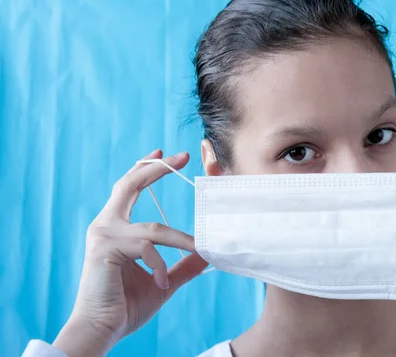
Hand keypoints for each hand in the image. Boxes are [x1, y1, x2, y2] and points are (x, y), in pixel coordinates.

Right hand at [53, 149, 207, 356]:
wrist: (101, 329)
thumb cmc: (125, 305)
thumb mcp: (163, 279)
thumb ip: (183, 265)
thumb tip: (207, 254)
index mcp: (115, 227)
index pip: (130, 188)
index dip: (146, 170)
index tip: (162, 154)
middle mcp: (105, 225)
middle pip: (131, 185)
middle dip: (157, 169)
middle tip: (183, 155)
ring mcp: (103, 235)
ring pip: (153, 227)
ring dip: (180, 239)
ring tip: (200, 248)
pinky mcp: (105, 249)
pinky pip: (146, 247)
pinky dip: (160, 264)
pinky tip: (161, 282)